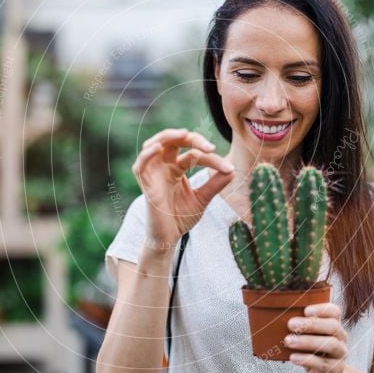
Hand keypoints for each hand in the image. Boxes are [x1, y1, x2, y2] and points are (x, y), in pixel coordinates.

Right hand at [132, 128, 233, 255]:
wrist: (169, 238)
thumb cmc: (182, 218)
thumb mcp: (203, 198)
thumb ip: (215, 184)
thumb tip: (233, 169)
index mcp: (176, 168)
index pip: (193, 153)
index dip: (211, 158)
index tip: (228, 168)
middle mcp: (163, 167)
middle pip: (173, 141)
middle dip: (191, 138)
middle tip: (209, 146)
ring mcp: (153, 174)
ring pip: (154, 145)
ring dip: (168, 136)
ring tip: (185, 134)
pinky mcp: (145, 185)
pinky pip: (140, 164)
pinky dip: (147, 154)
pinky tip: (158, 148)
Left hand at [284, 302, 351, 372]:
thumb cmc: (313, 353)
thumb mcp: (308, 337)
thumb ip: (299, 327)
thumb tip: (274, 316)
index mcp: (334, 325)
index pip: (334, 311)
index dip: (322, 309)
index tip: (305, 310)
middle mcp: (341, 338)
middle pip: (333, 326)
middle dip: (311, 324)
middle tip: (290, 324)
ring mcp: (340, 354)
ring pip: (330, 344)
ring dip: (307, 341)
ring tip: (288, 341)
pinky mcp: (336, 370)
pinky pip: (323, 364)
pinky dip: (307, 359)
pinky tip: (293, 358)